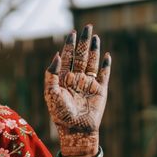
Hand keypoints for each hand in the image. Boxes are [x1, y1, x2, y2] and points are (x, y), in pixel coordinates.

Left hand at [43, 24, 110, 156]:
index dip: (69, 45)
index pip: (67, 57)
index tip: (72, 32)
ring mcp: (89, 84)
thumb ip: (52, 74)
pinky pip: (104, 75)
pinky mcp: (100, 90)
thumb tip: (57, 55)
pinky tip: (106, 55)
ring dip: (94, 49)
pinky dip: (105, 65)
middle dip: (83, 42)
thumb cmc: (60, 113)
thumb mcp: (50, 93)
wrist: (76, 129)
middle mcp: (76, 78)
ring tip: (95, 36)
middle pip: (81, 56)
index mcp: (64, 78)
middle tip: (87, 27)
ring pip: (92, 62)